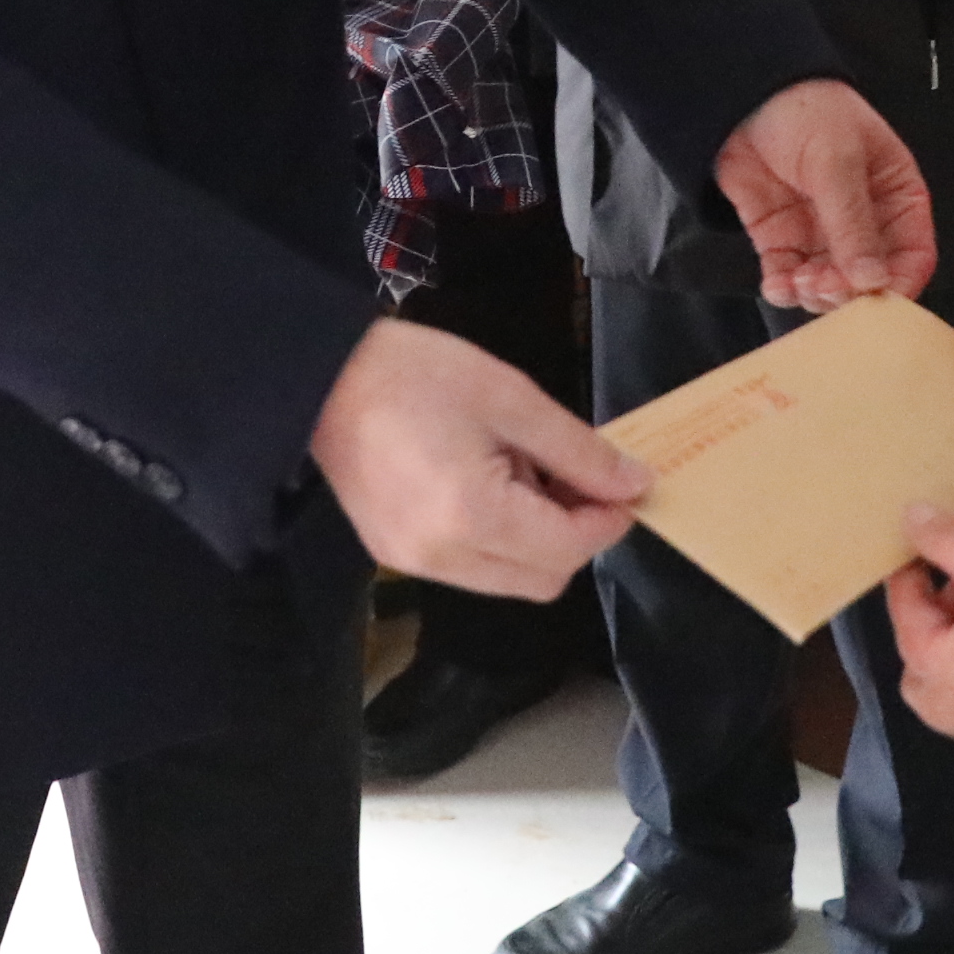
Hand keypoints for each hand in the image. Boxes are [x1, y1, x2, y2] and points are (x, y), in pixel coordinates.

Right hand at [309, 317, 652, 599]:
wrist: (319, 377)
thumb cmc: (416, 374)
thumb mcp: (510, 397)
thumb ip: (578, 450)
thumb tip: (634, 483)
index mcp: (473, 516)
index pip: (570, 548)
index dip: (609, 519)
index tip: (625, 481)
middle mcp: (444, 558)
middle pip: (545, 580)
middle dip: (575, 534)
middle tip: (573, 474)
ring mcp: (414, 564)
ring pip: (510, 579)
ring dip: (536, 539)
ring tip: (518, 470)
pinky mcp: (396, 556)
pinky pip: (472, 568)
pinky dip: (498, 539)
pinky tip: (484, 483)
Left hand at [709, 79, 937, 309]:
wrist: (742, 94)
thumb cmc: (806, 109)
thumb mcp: (837, 160)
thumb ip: (853, 222)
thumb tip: (873, 280)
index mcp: (895, 195)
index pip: (914, 252)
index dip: (901, 281)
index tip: (877, 298)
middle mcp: (863, 220)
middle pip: (870, 278)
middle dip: (849, 292)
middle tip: (827, 289)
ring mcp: (822, 232)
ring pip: (830, 285)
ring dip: (816, 294)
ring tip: (800, 282)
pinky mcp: (783, 238)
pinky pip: (789, 277)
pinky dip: (784, 288)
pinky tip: (778, 284)